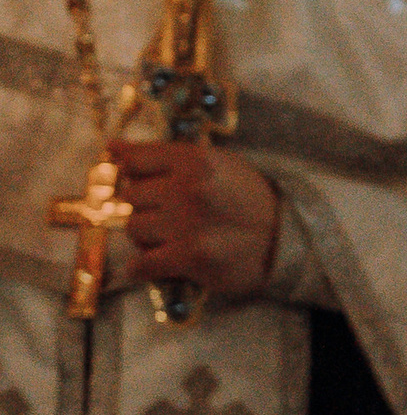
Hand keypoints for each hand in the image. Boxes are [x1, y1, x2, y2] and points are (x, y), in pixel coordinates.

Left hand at [107, 141, 281, 298]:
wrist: (287, 238)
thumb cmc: (249, 198)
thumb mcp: (216, 164)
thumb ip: (167, 156)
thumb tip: (112, 147)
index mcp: (195, 159)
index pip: (135, 161)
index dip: (135, 176)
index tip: (146, 185)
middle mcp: (188, 187)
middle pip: (130, 196)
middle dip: (143, 208)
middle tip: (166, 217)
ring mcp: (187, 224)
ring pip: (134, 228)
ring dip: (146, 237)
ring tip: (168, 240)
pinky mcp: (190, 258)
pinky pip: (142, 264)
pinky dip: (141, 268)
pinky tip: (154, 265)